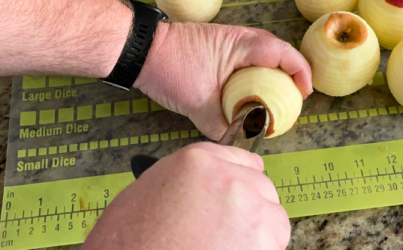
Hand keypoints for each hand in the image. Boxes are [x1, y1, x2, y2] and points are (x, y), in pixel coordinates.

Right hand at [82, 142, 289, 249]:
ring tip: (229, 247)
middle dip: (252, 211)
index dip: (242, 183)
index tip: (242, 196)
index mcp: (198, 161)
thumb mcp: (150, 190)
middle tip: (230, 232)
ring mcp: (247, 209)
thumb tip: (207, 190)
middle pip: (262, 189)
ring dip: (259, 236)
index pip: (244, 161)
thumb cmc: (128, 239)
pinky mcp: (259, 242)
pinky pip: (273, 246)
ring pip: (275, 220)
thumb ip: (189, 181)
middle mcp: (228, 178)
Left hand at [135, 23, 311, 139]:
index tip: (304, 93)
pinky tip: (251, 91)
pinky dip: (256, 72)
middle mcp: (239, 37)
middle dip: (291, 72)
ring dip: (273, 71)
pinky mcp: (218, 47)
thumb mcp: (197, 103)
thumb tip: (237, 143)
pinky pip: (247, 57)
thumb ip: (221, 125)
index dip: (300, 71)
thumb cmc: (169, 68)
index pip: (282, 52)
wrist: (140, 50)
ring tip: (277, 95)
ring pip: (262, 53)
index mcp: (241, 45)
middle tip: (295, 97)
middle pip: (277, 50)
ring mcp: (228, 40)